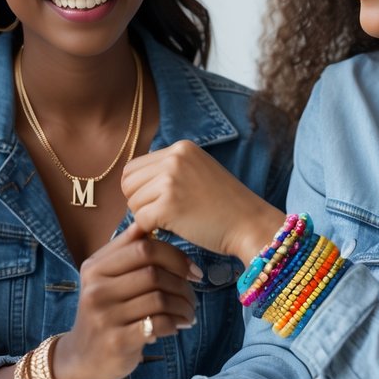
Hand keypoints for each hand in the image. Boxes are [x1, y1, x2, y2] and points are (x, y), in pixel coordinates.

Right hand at [52, 224, 197, 378]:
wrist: (81, 357)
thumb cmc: (104, 312)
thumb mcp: (104, 279)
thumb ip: (125, 252)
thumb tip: (149, 222)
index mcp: (95, 267)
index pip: (142, 247)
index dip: (174, 255)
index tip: (191, 270)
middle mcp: (96, 288)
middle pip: (153, 272)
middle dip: (181, 282)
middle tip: (192, 293)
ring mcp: (105, 315)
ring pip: (159, 299)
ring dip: (183, 306)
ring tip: (188, 312)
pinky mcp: (117, 341)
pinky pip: (158, 324)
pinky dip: (175, 323)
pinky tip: (178, 326)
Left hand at [121, 140, 284, 263]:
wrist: (250, 224)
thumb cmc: (225, 205)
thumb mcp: (198, 171)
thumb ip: (169, 169)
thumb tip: (131, 180)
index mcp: (180, 148)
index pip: (134, 167)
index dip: (140, 188)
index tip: (156, 202)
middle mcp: (174, 158)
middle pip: (128, 183)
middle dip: (139, 201)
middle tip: (160, 214)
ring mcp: (170, 181)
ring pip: (132, 202)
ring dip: (146, 216)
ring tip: (171, 221)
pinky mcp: (168, 206)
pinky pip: (140, 221)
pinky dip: (151, 231)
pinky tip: (171, 230)